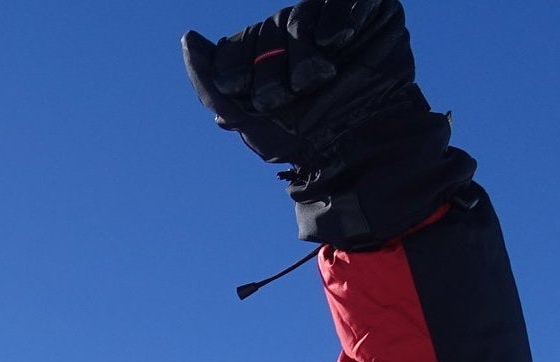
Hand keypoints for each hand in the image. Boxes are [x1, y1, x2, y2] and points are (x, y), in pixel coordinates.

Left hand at [182, 0, 473, 246]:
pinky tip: (337, 43)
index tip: (255, 104)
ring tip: (318, 79)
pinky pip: (345, 0)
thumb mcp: (243, 116)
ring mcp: (330, 20)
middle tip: (290, 96)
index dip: (237, 74)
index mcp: (261, 57)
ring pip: (299, 17)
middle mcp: (292, 35)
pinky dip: (336, 21)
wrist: (356, 148)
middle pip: (266, 32)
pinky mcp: (371, 11)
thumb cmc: (300, 139)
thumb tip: (188, 38)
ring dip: (303, 57)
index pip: (233, 50)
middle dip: (270, 72)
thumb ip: (209, 79)